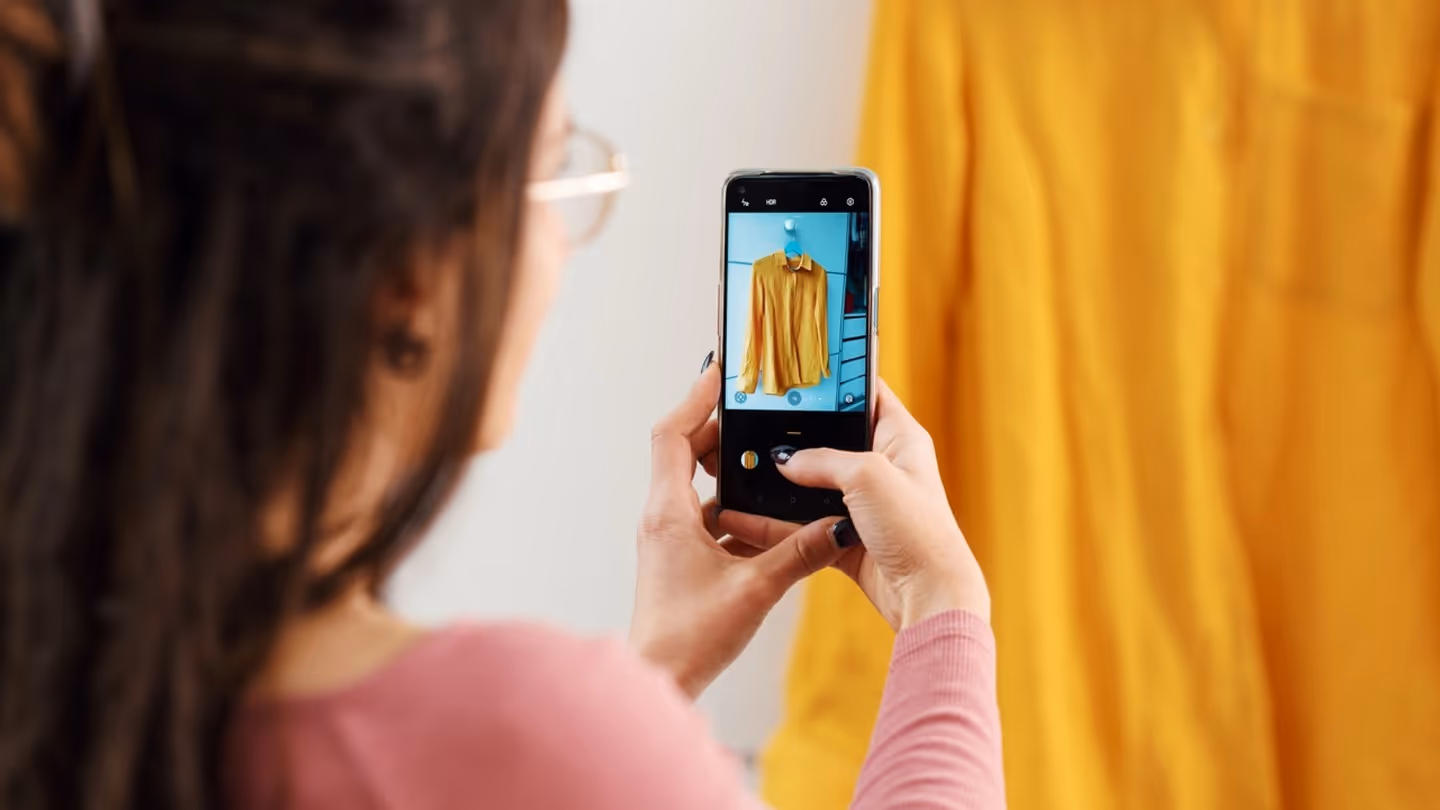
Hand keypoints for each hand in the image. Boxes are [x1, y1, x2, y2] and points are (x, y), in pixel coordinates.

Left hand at [630, 357, 849, 697]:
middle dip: (717, 428)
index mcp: (667, 512)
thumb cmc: (690, 638)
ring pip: (693, 485)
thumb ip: (799, 553)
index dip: (695, 398)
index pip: (670, 434)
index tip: (722, 374)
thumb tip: (837, 524)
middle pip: (681, 451)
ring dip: (726, 468)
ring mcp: (666, 538)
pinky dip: (729, 504)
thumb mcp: (756, 590)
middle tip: (753, 411)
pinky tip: (763, 515)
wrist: (660, 679)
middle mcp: (660, 517)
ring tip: (764, 456)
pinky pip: (701, 515)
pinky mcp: (676, 558)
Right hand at [719, 379, 988, 630]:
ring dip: (776, 482)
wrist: (927, 597)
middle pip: (828, 438)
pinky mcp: (845, 536)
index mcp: (899, 437)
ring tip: (737, 469)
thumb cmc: (917, 530)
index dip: (833, 378)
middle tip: (751, 418)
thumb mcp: (868, 477)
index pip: (865, 390)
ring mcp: (861, 503)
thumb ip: (822, 460)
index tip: (796, 368)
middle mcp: (880, 466)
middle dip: (791, 432)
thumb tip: (784, 460)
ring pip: (809, 484)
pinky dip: (773, 521)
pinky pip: (801, 523)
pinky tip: (741, 516)